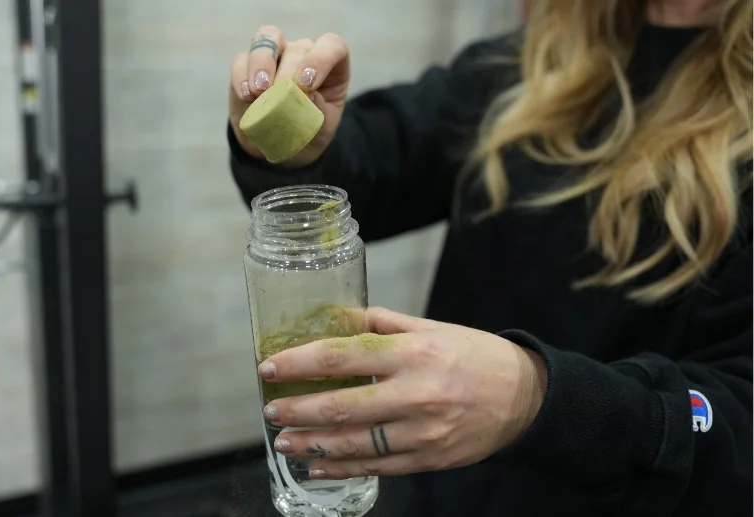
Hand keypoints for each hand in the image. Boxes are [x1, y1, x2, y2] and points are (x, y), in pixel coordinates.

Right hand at [228, 26, 349, 165]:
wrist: (279, 147)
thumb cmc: (306, 134)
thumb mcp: (321, 130)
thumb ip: (320, 112)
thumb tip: (309, 95)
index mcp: (329, 68)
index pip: (332, 46)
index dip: (321, 59)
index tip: (307, 85)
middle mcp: (303, 55)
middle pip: (297, 48)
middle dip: (288, 72)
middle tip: (280, 96)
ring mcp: (275, 56)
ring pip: (268, 38)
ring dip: (262, 62)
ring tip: (260, 90)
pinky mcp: (247, 66)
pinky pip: (241, 58)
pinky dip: (241, 76)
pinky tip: (246, 97)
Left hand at [257, 307, 546, 479]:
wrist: (527, 398)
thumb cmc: (476, 356)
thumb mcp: (434, 327)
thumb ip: (385, 324)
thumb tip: (341, 318)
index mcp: (413, 353)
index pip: (341, 356)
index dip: (299, 363)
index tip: (269, 368)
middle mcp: (415, 393)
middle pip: (341, 406)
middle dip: (297, 410)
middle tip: (270, 411)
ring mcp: (422, 432)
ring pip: (355, 444)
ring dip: (312, 444)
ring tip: (284, 441)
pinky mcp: (429, 459)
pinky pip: (377, 468)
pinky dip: (343, 468)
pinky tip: (318, 467)